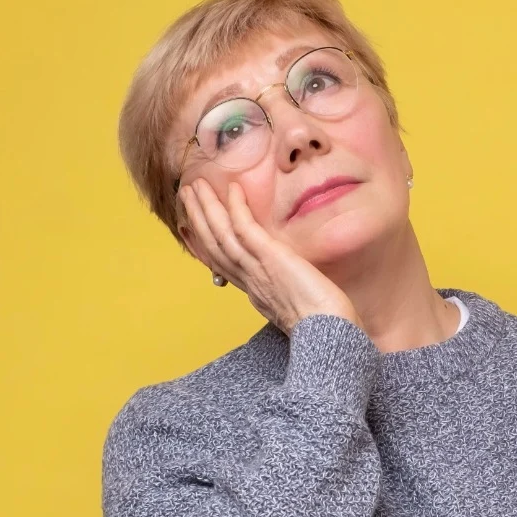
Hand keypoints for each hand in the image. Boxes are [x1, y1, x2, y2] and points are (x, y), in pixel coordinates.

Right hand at [178, 177, 363, 335]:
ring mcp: (256, 268)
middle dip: (197, 218)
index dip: (204, 242)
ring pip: (221, 234)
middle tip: (187, 193)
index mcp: (253, 291)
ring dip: (206, 208)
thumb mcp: (295, 304)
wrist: (328, 331)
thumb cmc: (322, 322)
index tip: (192, 224)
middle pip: (213, 245)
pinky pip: (245, 229)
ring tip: (195, 185)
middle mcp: (248, 280)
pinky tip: (233, 188)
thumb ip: (285, 289)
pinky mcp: (270, 258)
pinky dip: (236, 208)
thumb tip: (289, 277)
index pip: (220, 263)